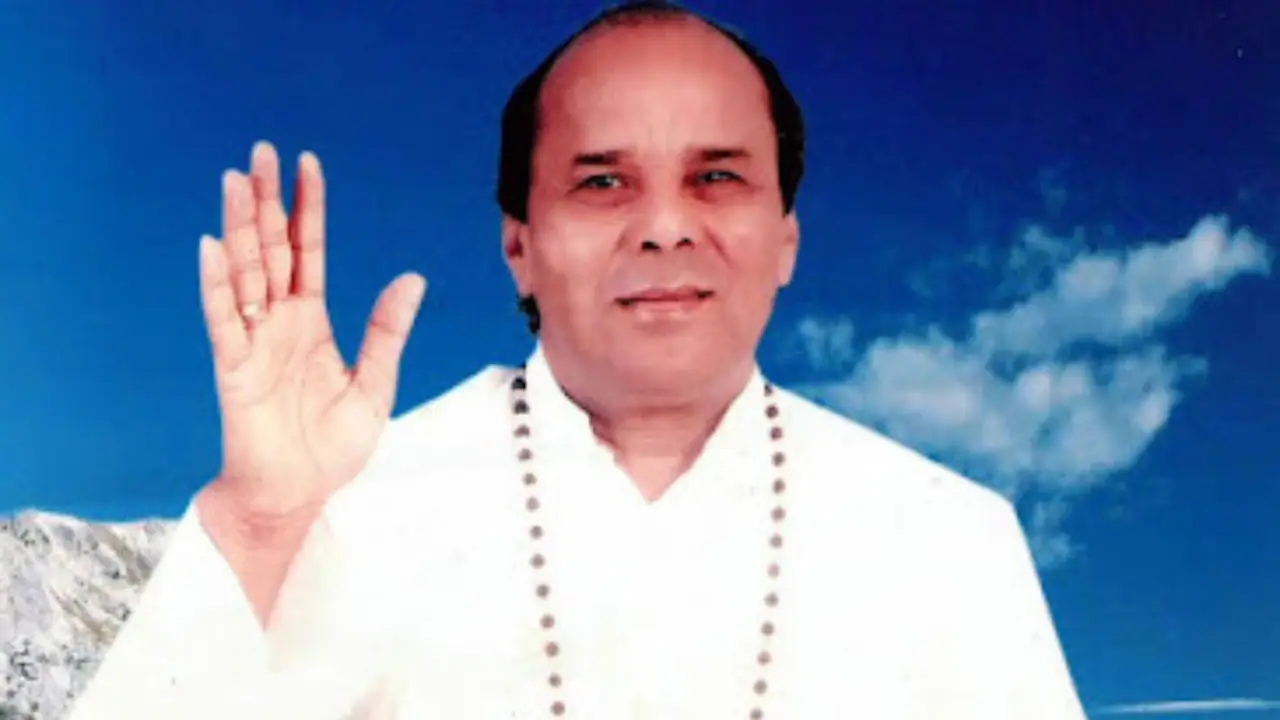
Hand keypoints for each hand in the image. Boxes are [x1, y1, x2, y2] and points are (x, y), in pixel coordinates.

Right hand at [198, 142, 425, 525]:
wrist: (298, 496)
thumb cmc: (330, 447)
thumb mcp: (374, 383)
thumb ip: (387, 330)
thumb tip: (412, 278)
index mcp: (310, 322)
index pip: (309, 251)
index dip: (308, 208)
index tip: (307, 163)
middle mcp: (278, 323)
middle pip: (271, 249)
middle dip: (266, 201)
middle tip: (262, 151)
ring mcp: (253, 342)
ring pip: (245, 273)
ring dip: (239, 227)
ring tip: (236, 180)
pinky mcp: (234, 369)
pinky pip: (224, 320)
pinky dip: (217, 284)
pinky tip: (212, 247)